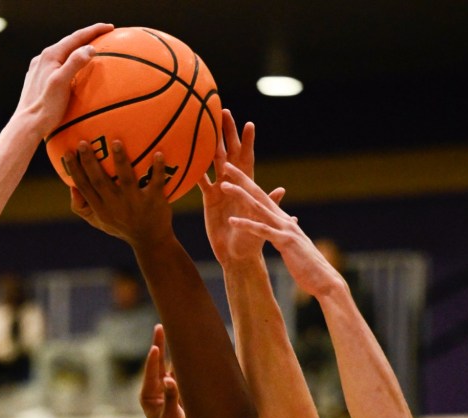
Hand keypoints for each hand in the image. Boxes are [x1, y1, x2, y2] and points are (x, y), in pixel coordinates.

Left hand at [12, 23, 112, 136]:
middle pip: (69, 44)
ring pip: (63, 55)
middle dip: (87, 38)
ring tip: (91, 51)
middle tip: (104, 35)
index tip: (110, 27)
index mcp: (50, 55)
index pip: (76, 37)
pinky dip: (70, 65)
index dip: (94, 30)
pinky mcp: (38, 81)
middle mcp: (42, 59)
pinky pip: (58, 67)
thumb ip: (75, 63)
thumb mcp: (62, 83)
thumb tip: (90, 48)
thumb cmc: (45, 108)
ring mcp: (39, 70)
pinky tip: (74, 72)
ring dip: (78, 51)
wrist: (27, 126)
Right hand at [65, 141, 172, 247]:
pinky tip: (159, 154)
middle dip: (90, 162)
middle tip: (83, 142)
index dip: (74, 170)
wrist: (151, 241)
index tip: (68, 152)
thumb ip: (82, 207)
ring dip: (121, 160)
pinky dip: (158, 169)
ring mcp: (135, 203)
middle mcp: (116, 205)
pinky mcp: (154, 201)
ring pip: (126, 180)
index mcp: (101, 209)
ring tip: (116, 142)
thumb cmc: (122, 226)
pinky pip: (156, 183)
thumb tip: (72, 187)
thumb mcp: (99, 222)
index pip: (84, 187)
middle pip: (99, 181)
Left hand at [139, 324, 184, 417]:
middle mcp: (155, 388)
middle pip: (157, 362)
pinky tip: (187, 347)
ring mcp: (166, 387)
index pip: (151, 373)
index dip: (153, 359)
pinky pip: (179, 371)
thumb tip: (169, 380)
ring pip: (169, 364)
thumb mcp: (170, 417)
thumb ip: (171, 398)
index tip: (155, 346)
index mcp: (148, 395)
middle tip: (159, 326)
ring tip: (174, 330)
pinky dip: (183, 360)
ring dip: (172, 348)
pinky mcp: (176, 389)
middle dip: (159, 344)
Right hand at [200, 111, 284, 267]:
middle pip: (230, 153)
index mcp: (249, 186)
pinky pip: (201, 181)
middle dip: (227, 133)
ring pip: (214, 162)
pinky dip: (195, 170)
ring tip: (204, 126)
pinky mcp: (209, 200)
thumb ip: (268, 204)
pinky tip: (187, 156)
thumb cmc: (253, 240)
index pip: (248, 159)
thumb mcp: (262, 220)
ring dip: (210, 144)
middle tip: (223, 111)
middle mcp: (234, 183)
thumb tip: (280, 190)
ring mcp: (221, 189)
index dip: (248, 142)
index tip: (249, 124)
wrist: (237, 255)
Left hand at [220, 166, 343, 298]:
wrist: (324, 278)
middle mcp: (284, 220)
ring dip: (240, 195)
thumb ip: (288, 232)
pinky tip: (231, 220)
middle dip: (242, 179)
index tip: (234, 173)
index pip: (263, 197)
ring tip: (223, 186)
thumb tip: (288, 223)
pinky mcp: (284, 242)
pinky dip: (246, 225)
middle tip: (225, 165)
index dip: (248, 184)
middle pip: (259, 195)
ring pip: (258, 208)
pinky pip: (262, 231)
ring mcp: (285, 229)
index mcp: (283, 220)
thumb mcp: (294, 245)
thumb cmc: (308, 265)